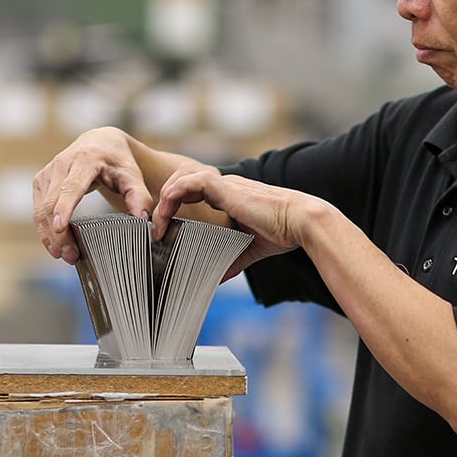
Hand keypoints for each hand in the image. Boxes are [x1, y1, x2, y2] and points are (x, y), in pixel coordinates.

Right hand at [33, 127, 153, 261]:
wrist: (101, 142)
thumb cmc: (118, 162)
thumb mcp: (133, 176)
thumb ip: (140, 197)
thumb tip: (142, 220)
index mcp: (85, 159)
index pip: (71, 186)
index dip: (64, 207)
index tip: (60, 227)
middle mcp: (62, 163)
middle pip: (52, 202)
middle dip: (58, 232)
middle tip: (71, 256)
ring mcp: (48, 172)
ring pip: (41, 208)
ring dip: (49, 234)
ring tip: (64, 255)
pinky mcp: (41, 181)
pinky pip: (38, 208)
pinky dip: (44, 228)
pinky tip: (55, 245)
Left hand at [154, 168, 326, 278]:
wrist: (300, 222)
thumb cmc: (283, 232)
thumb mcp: (250, 250)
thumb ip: (231, 261)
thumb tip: (216, 279)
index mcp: (231, 196)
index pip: (194, 192)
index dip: (176, 206)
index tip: (165, 230)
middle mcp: (226, 186)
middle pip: (183, 180)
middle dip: (165, 200)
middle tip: (156, 227)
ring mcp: (225, 185)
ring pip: (182, 177)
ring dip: (164, 199)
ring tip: (157, 223)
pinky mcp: (225, 188)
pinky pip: (188, 183)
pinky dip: (171, 196)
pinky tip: (164, 215)